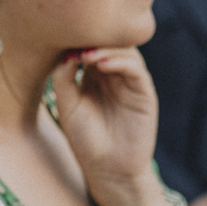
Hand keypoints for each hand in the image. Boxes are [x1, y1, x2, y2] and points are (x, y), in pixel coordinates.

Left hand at [51, 49, 159, 205]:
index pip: (92, 44)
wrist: (107, 169)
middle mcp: (115, 75)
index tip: (62, 36)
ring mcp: (131, 82)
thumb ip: (64, 77)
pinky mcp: (144, 93)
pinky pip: (136, 70)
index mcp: (95, 75)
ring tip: (87, 54)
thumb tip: (66, 51)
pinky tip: (103, 64)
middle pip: (110, 42)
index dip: (80, 37)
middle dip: (94, 37)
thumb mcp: (67, 105)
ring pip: (126, 51)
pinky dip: (121, 62)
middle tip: (77, 41)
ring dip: (106, 48)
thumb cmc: (86, 139)